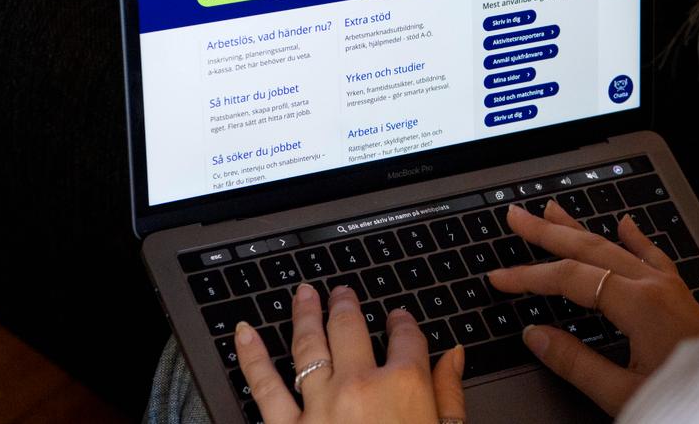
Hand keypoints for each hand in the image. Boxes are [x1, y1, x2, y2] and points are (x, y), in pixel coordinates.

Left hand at [233, 283, 465, 422]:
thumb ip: (449, 393)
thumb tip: (454, 357)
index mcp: (406, 385)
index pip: (406, 336)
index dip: (402, 321)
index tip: (398, 317)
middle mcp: (361, 385)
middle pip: (352, 329)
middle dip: (347, 305)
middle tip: (342, 292)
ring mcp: (320, 405)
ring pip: (309, 344)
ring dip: (305, 313)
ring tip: (303, 294)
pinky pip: (264, 386)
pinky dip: (251, 356)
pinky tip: (244, 333)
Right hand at [489, 201, 698, 414]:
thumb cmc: (687, 400)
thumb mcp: (621, 393)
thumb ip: (576, 362)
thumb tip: (536, 336)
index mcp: (639, 305)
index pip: (571, 280)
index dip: (531, 277)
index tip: (500, 278)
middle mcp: (656, 288)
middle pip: (591, 250)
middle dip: (549, 234)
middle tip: (517, 218)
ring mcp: (671, 290)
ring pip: (619, 247)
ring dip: (583, 229)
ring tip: (554, 211)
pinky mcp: (681, 299)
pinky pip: (654, 257)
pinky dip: (635, 238)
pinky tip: (626, 224)